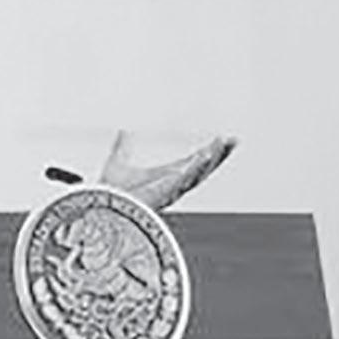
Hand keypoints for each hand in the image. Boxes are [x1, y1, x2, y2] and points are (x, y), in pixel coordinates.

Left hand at [100, 130, 236, 210]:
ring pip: (199, 173)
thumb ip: (122, 146)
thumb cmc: (113, 193)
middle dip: (219, 155)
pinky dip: (196, 167)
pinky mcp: (166, 193)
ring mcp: (172, 190)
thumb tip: (122, 130)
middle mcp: (173, 186)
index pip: (193, 163)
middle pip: (203, 169)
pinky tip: (206, 154)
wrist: (106, 207)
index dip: (208, 152)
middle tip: (233, 140)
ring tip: (226, 143)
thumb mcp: (119, 161)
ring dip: (213, 158)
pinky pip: (185, 179)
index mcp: (167, 178)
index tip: (221, 139)